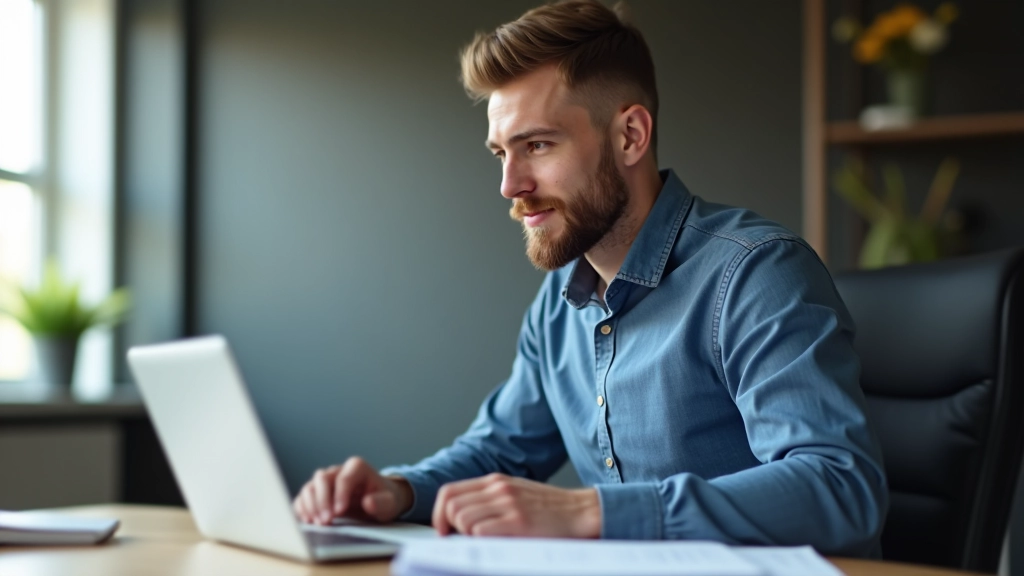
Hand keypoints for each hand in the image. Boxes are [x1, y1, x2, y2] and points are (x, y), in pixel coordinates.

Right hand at [292, 456, 412, 524]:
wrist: (379, 501)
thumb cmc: (385, 499)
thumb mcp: (390, 502)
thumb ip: (381, 502)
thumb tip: (368, 502)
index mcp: (357, 467)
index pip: (344, 478)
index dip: (340, 495)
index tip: (340, 512)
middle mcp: (338, 470)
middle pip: (322, 479)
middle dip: (322, 500)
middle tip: (326, 521)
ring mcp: (326, 481)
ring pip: (310, 487)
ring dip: (310, 506)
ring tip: (318, 523)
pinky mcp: (318, 493)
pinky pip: (303, 497)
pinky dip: (302, 508)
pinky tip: (308, 520)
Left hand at [432, 473, 600, 537]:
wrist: (581, 512)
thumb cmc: (549, 509)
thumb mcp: (515, 494)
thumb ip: (490, 500)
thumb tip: (458, 519)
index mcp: (495, 481)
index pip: (449, 491)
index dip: (438, 514)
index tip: (443, 530)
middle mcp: (498, 488)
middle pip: (450, 505)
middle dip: (447, 527)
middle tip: (458, 541)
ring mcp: (508, 504)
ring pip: (462, 518)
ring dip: (465, 535)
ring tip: (480, 543)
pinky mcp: (518, 521)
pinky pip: (480, 531)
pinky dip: (479, 542)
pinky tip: (493, 545)